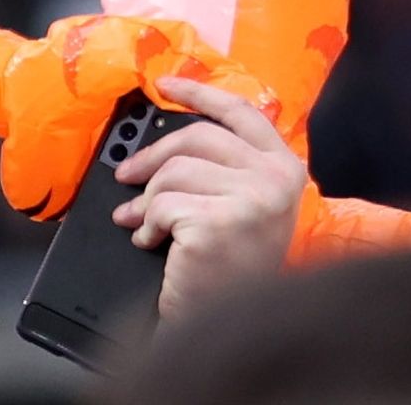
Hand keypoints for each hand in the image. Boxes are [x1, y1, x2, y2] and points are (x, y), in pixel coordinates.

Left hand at [110, 76, 305, 318]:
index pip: (240, 111)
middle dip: (151, 158)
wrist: (229, 326)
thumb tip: (165, 140)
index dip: (200, 93)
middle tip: (126, 177)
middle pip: (196, 138)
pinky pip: (161, 205)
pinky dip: (146, 227)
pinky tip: (152, 245)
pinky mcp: (220, 222)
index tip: (166, 84)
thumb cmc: (229, 269)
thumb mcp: (242, 207)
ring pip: (172, 173)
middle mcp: (276, 179)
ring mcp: (252, 199)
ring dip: (147, 203)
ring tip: (145, 225)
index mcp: (285, 168)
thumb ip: (222, 168)